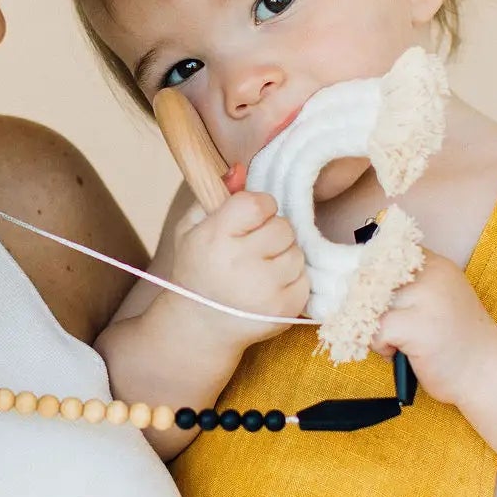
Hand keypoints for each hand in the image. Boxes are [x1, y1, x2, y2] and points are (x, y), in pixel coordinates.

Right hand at [164, 190, 307, 349]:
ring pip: (297, 252)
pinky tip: (269, 287)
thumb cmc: (198, 270)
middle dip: (273, 233)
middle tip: (254, 248)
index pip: (260, 203)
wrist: (201, 326)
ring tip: (261, 270)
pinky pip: (305, 278)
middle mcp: (240, 263)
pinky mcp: (285, 309)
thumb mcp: (192, 228)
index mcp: (216, 237)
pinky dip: (291, 280)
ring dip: (283, 256)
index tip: (250, 220)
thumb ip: (216, 194)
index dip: (260, 208)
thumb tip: (241, 170)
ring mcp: (265, 289)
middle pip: (283, 227)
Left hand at [371, 250, 496, 404]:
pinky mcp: (416, 326)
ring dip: (374, 327)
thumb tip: (357, 281)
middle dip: (367, 304)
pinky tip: (400, 353)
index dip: (372, 275)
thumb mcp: (438, 299)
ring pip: (370, 304)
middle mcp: (431, 275)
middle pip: (373, 278)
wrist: (487, 372)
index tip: (372, 296)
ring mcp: (425, 299)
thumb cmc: (456, 341)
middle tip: (380, 325)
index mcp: (436, 265)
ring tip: (395, 342)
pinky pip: (375, 330)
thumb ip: (409, 285)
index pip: (386, 253)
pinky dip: (381, 346)